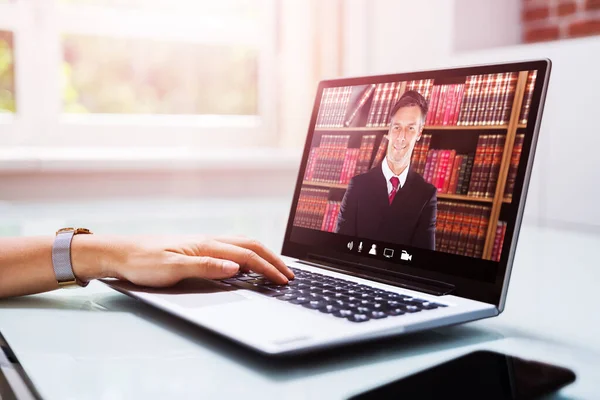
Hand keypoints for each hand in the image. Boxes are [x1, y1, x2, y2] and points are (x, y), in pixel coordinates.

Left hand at [72, 235, 293, 286]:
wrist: (119, 252)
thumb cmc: (141, 262)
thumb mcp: (172, 269)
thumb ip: (206, 267)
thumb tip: (236, 267)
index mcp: (205, 245)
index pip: (246, 255)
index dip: (267, 268)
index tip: (283, 280)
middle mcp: (208, 240)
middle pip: (250, 245)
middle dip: (272, 259)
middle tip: (289, 274)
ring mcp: (203, 242)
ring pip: (242, 244)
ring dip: (262, 254)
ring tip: (275, 267)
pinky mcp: (197, 247)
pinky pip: (231, 247)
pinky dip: (248, 254)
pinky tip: (247, 263)